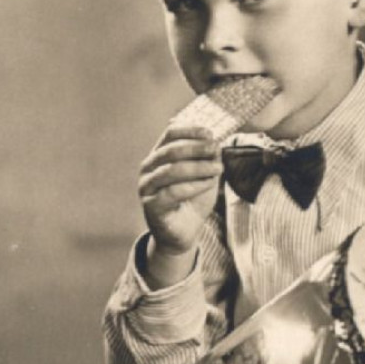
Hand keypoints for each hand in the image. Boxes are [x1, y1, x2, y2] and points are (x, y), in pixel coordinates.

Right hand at [138, 126, 222, 256]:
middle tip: (216, 149)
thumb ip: (207, 158)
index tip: (210, 133)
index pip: (170, 135)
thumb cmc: (192, 200)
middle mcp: (148, 169)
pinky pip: (173, 192)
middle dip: (196, 148)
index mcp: (158, 156)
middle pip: (170, 150)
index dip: (190, 131)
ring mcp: (146, 187)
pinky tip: (210, 183)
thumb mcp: (204, 175)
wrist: (183, 232)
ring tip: (218, 168)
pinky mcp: (151, 205)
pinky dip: (194, 185)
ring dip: (198, 167)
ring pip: (172, 170)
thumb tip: (215, 143)